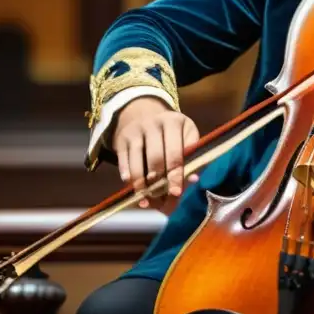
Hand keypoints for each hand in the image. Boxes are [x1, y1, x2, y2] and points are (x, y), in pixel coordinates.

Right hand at [112, 96, 199, 213]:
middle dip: (159, 183)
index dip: (176, 175)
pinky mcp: (121, 139)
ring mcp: (136, 130)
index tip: (176, 193)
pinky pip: (123, 162)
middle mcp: (154, 123)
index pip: (176, 153)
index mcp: (175, 122)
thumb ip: (191, 156)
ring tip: (147, 200)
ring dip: (141, 185)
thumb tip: (192, 179)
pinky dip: (128, 177)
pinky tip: (133, 189)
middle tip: (161, 201)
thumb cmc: (172, 132)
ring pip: (137, 163)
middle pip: (156, 159)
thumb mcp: (185, 135)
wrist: (144, 113)